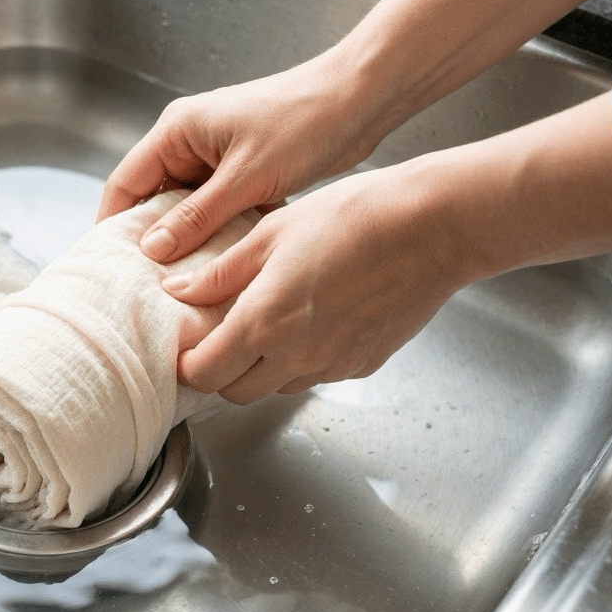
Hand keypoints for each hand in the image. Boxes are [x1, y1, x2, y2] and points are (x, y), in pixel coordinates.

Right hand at [95, 49, 387, 263]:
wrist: (359, 100)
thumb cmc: (304, 122)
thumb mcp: (245, 178)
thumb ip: (196, 217)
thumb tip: (152, 250)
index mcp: (177, 130)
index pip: (125, 182)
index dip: (112, 224)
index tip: (109, 265)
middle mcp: (189, 140)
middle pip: (152, 197)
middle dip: (151, 238)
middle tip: (147, 282)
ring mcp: (215, 155)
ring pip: (185, 206)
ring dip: (188, 238)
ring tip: (183, 280)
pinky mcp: (241, 168)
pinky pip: (215, 207)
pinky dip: (217, 231)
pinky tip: (222, 261)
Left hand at [161, 166, 461, 403]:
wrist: (431, 229)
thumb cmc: (354, 219)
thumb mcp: (271, 233)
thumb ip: (220, 272)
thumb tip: (179, 290)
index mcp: (263, 323)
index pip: (205, 374)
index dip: (188, 365)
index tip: (185, 347)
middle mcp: (295, 356)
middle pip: (236, 392)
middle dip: (220, 372)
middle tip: (219, 337)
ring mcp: (332, 365)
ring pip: (277, 387)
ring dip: (261, 369)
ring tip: (267, 323)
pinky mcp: (363, 365)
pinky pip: (317, 375)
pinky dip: (302, 360)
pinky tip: (311, 320)